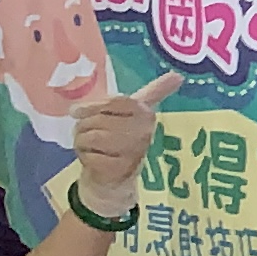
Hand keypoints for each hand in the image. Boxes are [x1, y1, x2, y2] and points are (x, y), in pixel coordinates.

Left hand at [69, 69, 182, 213]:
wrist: (116, 179)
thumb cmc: (120, 139)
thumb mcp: (134, 114)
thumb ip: (155, 93)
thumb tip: (179, 76)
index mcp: (145, 114)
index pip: (114, 102)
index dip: (91, 107)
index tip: (77, 112)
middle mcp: (143, 132)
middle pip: (97, 120)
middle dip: (83, 128)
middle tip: (88, 135)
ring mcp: (133, 152)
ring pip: (91, 137)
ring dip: (82, 143)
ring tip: (91, 147)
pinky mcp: (120, 170)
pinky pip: (89, 156)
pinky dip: (85, 158)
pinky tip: (94, 161)